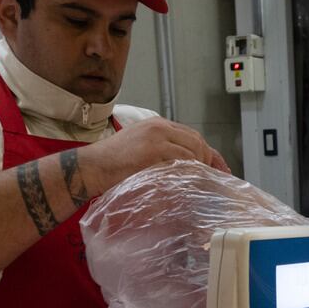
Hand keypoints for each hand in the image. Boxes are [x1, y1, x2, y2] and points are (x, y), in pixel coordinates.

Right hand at [78, 117, 227, 192]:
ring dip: (198, 168)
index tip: (219, 167)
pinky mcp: (153, 151)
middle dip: (208, 160)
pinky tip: (188, 182)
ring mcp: (156, 137)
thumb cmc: (112, 163)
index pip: (192, 136)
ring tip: (198, 183)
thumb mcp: (140, 149)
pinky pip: (181, 161)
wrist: (90, 166)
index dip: (208, 153)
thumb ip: (162, 152)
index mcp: (157, 124)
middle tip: (213, 177)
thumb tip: (186, 167)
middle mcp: (159, 127)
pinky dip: (188, 172)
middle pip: (196, 141)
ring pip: (192, 151)